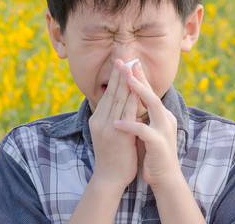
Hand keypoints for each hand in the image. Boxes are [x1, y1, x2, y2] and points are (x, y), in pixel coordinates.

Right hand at [89, 58, 139, 189]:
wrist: (109, 178)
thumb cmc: (112, 157)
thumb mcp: (108, 133)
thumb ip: (112, 118)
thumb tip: (120, 104)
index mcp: (98, 118)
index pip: (108, 93)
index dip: (116, 77)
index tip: (122, 62)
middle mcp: (100, 119)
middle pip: (111, 91)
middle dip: (120, 73)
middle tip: (126, 55)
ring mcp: (107, 126)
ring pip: (118, 98)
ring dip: (126, 80)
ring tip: (131, 65)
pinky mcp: (116, 133)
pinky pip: (126, 111)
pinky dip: (131, 97)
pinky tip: (136, 87)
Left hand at [112, 60, 180, 188]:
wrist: (164, 178)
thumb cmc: (152, 154)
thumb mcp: (146, 130)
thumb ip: (140, 116)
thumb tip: (128, 101)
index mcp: (161, 115)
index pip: (149, 92)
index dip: (139, 77)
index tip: (128, 63)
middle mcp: (165, 119)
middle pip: (152, 93)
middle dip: (139, 77)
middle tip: (127, 63)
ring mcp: (163, 130)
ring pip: (153, 105)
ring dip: (139, 92)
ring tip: (126, 81)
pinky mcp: (158, 144)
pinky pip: (143, 131)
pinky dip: (129, 126)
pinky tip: (116, 123)